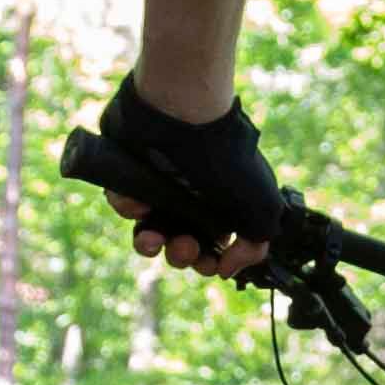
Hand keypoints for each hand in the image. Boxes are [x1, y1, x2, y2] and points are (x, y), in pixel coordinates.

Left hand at [91, 74, 290, 281]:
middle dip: (180, 254)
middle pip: (178, 242)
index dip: (208, 261)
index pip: (211, 246)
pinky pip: (122, 202)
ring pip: (146, 229)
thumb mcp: (261, 210)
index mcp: (223, 204)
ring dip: (148, 244)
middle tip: (183, 245)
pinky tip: (138, 203)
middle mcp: (192, 195)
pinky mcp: (130, 172)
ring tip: (151, 239)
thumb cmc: (227, 160)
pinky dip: (128, 208)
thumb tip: (226, 270)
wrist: (185, 114)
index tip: (209, 263)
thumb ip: (254, 248)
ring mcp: (160, 184)